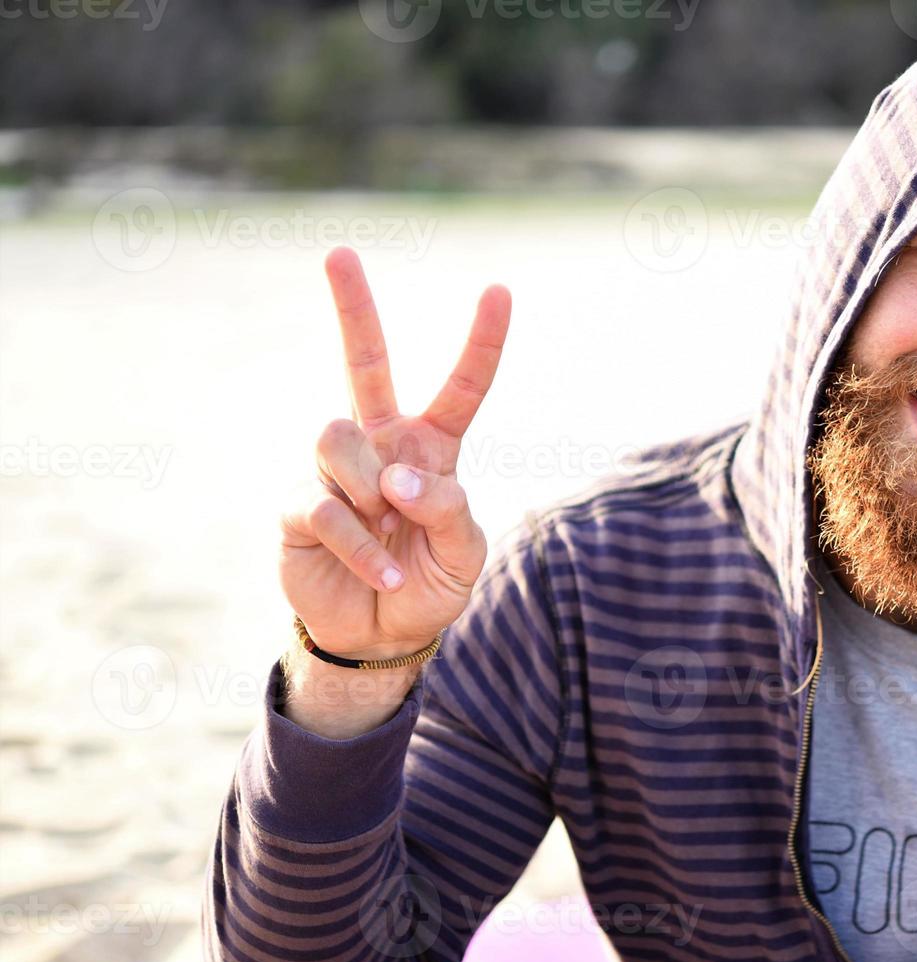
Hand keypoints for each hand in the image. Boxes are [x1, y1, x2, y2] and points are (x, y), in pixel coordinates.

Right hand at [279, 247, 509, 658]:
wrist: (381, 636)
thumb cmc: (429, 585)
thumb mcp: (465, 553)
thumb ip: (448, 509)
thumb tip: (395, 477)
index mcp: (431, 448)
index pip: (460, 388)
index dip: (482, 343)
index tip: (500, 289)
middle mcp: (380, 446)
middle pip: (364, 363)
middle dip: (353, 308)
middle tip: (340, 252)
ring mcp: (334, 472)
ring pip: (337, 437)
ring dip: (369, 493)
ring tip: (391, 539)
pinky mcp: (297, 507)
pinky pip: (323, 505)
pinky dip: (362, 545)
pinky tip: (382, 572)